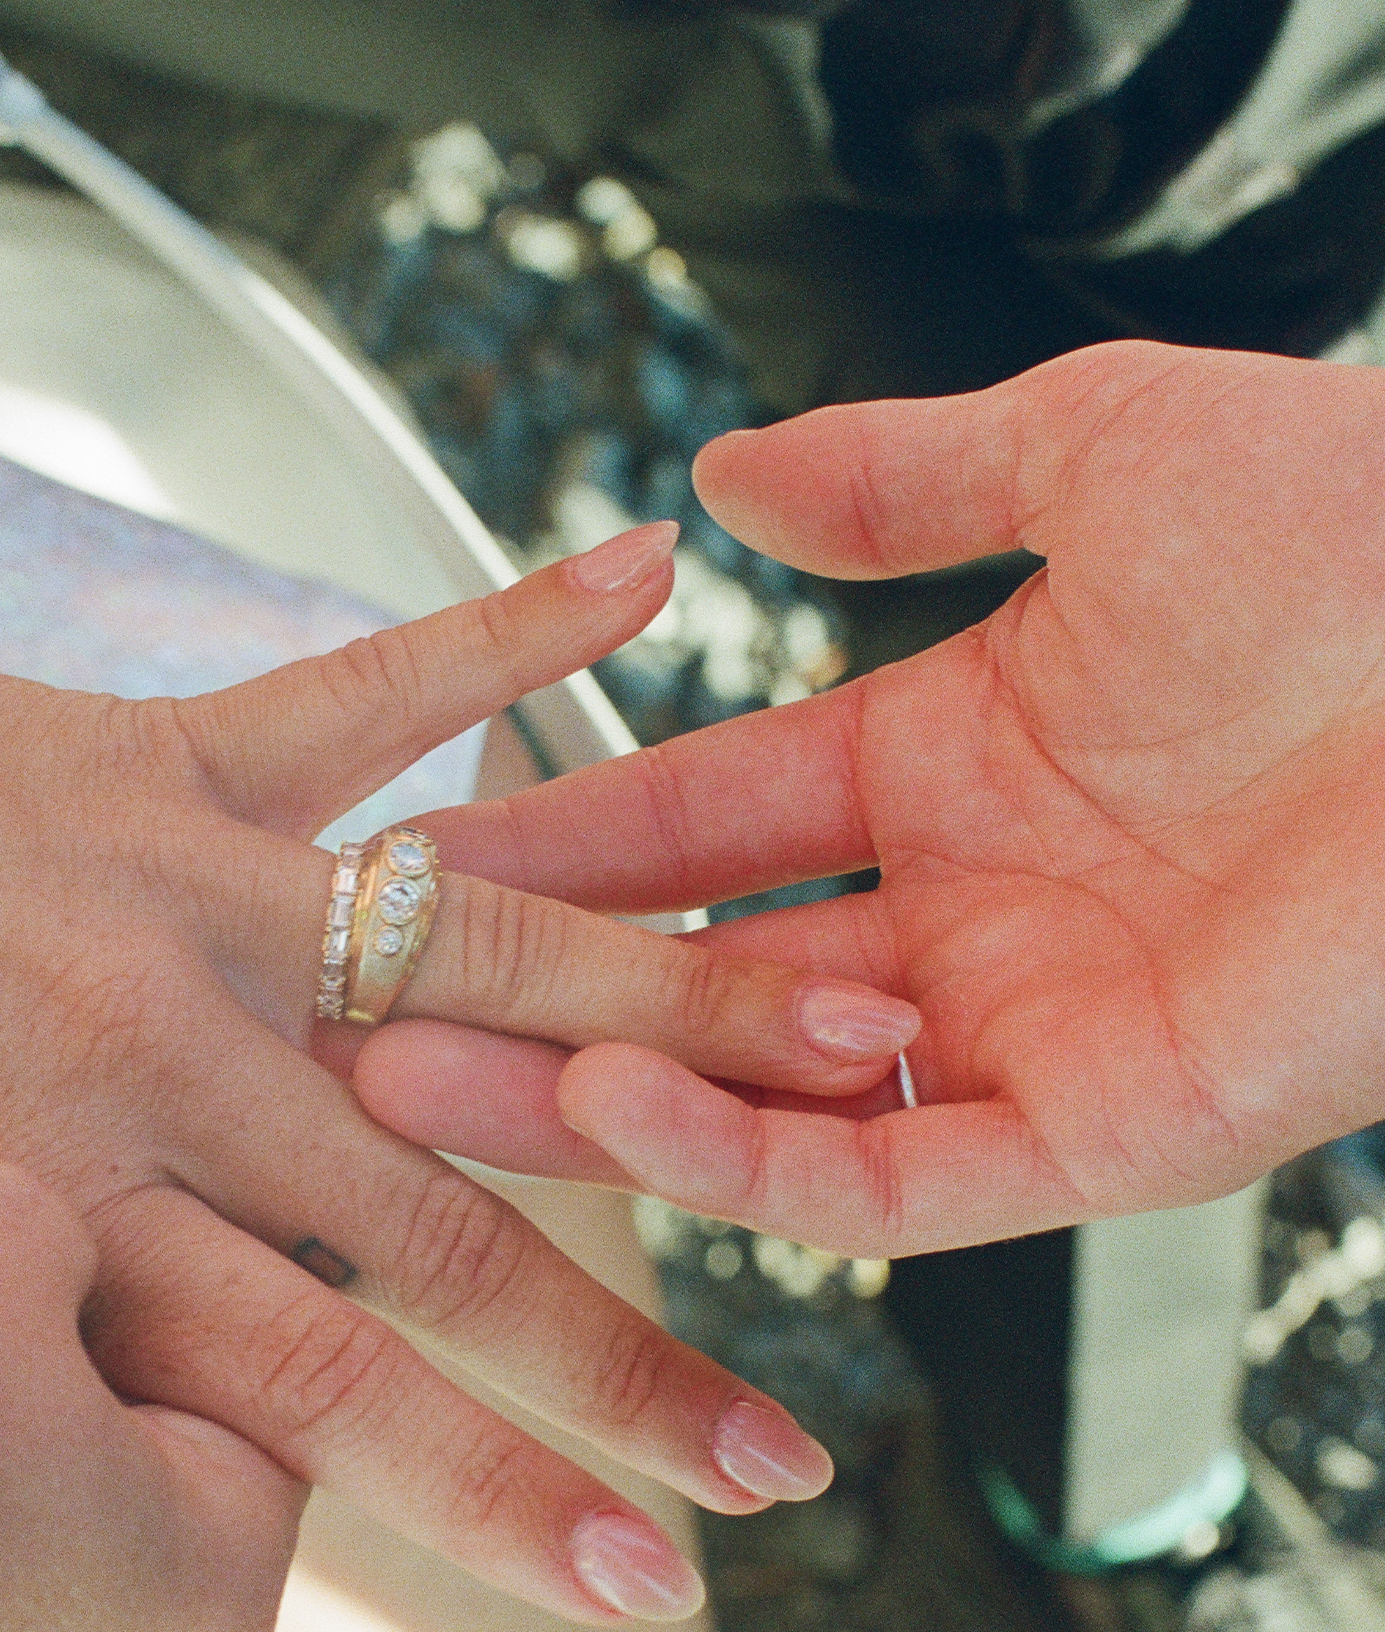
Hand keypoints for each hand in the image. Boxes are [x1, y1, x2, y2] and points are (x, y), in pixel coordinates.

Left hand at [0, 483, 904, 1614]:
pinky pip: (380, 687)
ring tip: (864, 1038)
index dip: (497, 1494)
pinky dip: (515, 629)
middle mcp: (160, 1057)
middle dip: (634, 1359)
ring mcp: (192, 891)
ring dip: (682, 1009)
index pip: (325, 1388)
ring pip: (486, 967)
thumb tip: (16, 1555)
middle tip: (793, 1461)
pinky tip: (653, 567)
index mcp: (58, 1201)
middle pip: (450, 1229)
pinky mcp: (184, 752)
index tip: (642, 1583)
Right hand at [355, 343, 1384, 1253]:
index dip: (559, 831)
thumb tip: (727, 472)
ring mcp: (1029, 1033)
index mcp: (955, 760)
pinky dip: (749, 1159)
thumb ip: (903, 478)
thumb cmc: (1368, 532)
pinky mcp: (1104, 1134)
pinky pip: (891, 1177)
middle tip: (348, 1000)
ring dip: (585, 1099)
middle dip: (524, 993)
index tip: (408, 847)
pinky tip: (616, 1107)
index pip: (705, 809)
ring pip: (761, 1100)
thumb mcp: (1094, 454)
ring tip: (408, 1079)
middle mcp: (971, 915)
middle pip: (698, 972)